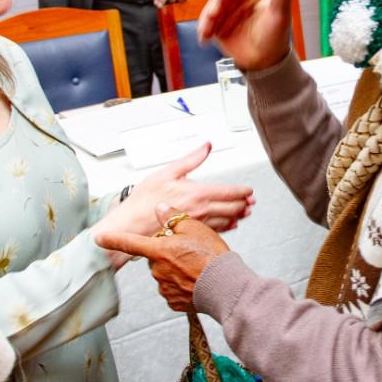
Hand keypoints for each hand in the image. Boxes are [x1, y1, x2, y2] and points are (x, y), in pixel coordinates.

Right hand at [92, 143, 252, 260]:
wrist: (130, 226)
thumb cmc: (144, 200)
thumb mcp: (167, 172)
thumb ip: (191, 159)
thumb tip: (206, 146)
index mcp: (197, 193)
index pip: (229, 192)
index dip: (242, 192)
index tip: (249, 190)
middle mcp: (201, 210)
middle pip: (231, 208)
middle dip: (243, 204)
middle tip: (251, 202)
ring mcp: (197, 225)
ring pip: (225, 221)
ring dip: (237, 216)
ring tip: (245, 213)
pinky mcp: (191, 235)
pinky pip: (215, 231)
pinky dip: (226, 227)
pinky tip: (230, 226)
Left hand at [97, 204, 230, 309]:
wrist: (225, 286)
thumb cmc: (211, 257)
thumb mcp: (195, 227)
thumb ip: (173, 217)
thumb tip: (161, 208)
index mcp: (159, 250)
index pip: (129, 243)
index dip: (112, 240)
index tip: (98, 238)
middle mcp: (158, 270)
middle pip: (156, 256)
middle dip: (168, 252)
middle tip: (190, 251)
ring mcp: (165, 287)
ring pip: (165, 272)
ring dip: (177, 268)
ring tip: (198, 266)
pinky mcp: (174, 301)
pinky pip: (173, 289)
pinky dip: (183, 284)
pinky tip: (196, 280)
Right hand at [196, 0, 297, 71]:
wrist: (266, 63)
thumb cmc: (276, 39)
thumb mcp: (280, 16)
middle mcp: (241, 1)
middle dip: (213, 5)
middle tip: (211, 15)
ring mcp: (229, 13)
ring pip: (212, 9)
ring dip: (206, 18)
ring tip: (205, 30)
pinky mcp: (220, 25)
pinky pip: (208, 24)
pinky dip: (203, 29)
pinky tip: (204, 36)